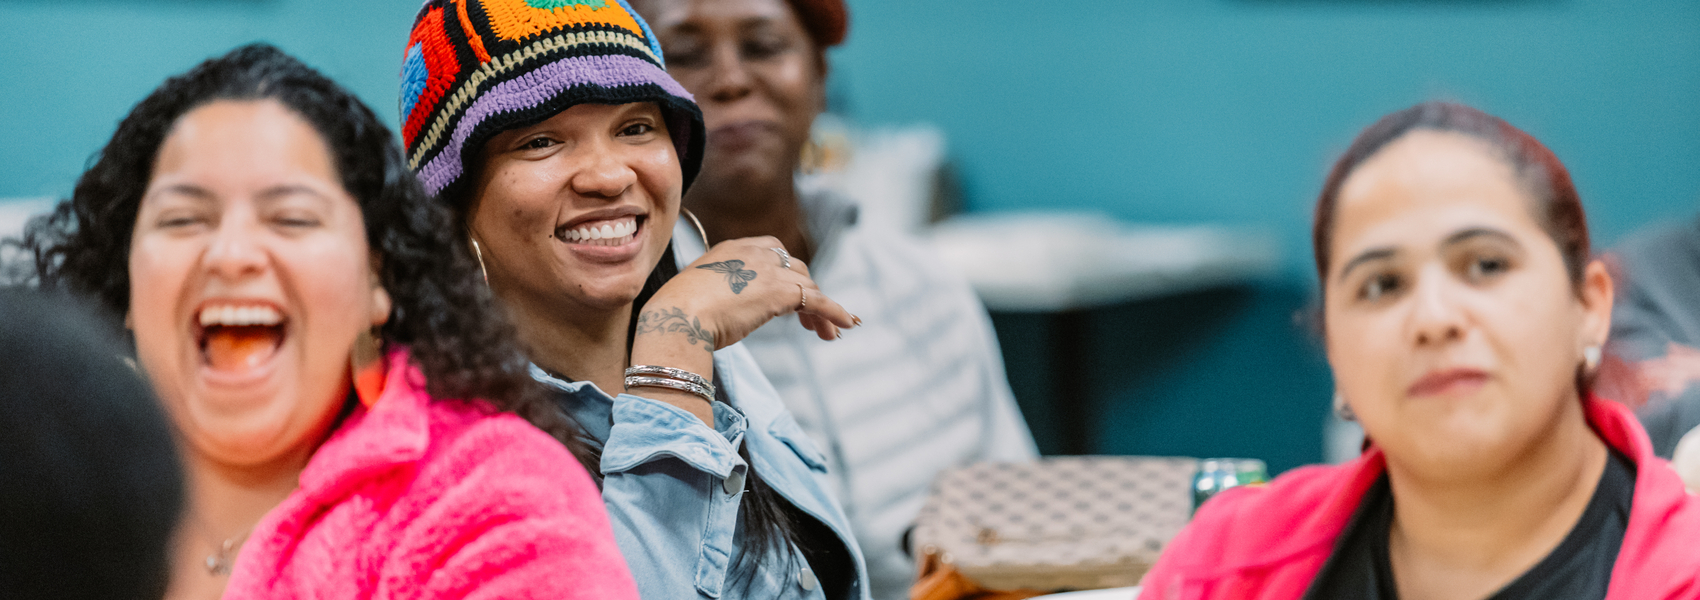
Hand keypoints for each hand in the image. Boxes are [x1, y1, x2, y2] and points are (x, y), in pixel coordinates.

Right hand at [627, 236, 856, 420]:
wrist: (677, 318)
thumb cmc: (677, 315)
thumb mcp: (699, 294)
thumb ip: (718, 294)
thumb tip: (722, 313)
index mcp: (732, 249)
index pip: (773, 253)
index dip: (787, 273)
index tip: (791, 295)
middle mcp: (753, 252)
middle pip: (795, 268)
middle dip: (806, 293)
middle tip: (811, 322)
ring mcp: (769, 270)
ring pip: (808, 285)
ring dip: (820, 309)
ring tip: (826, 333)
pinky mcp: (782, 291)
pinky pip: (818, 300)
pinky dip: (835, 312)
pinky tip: (844, 325)